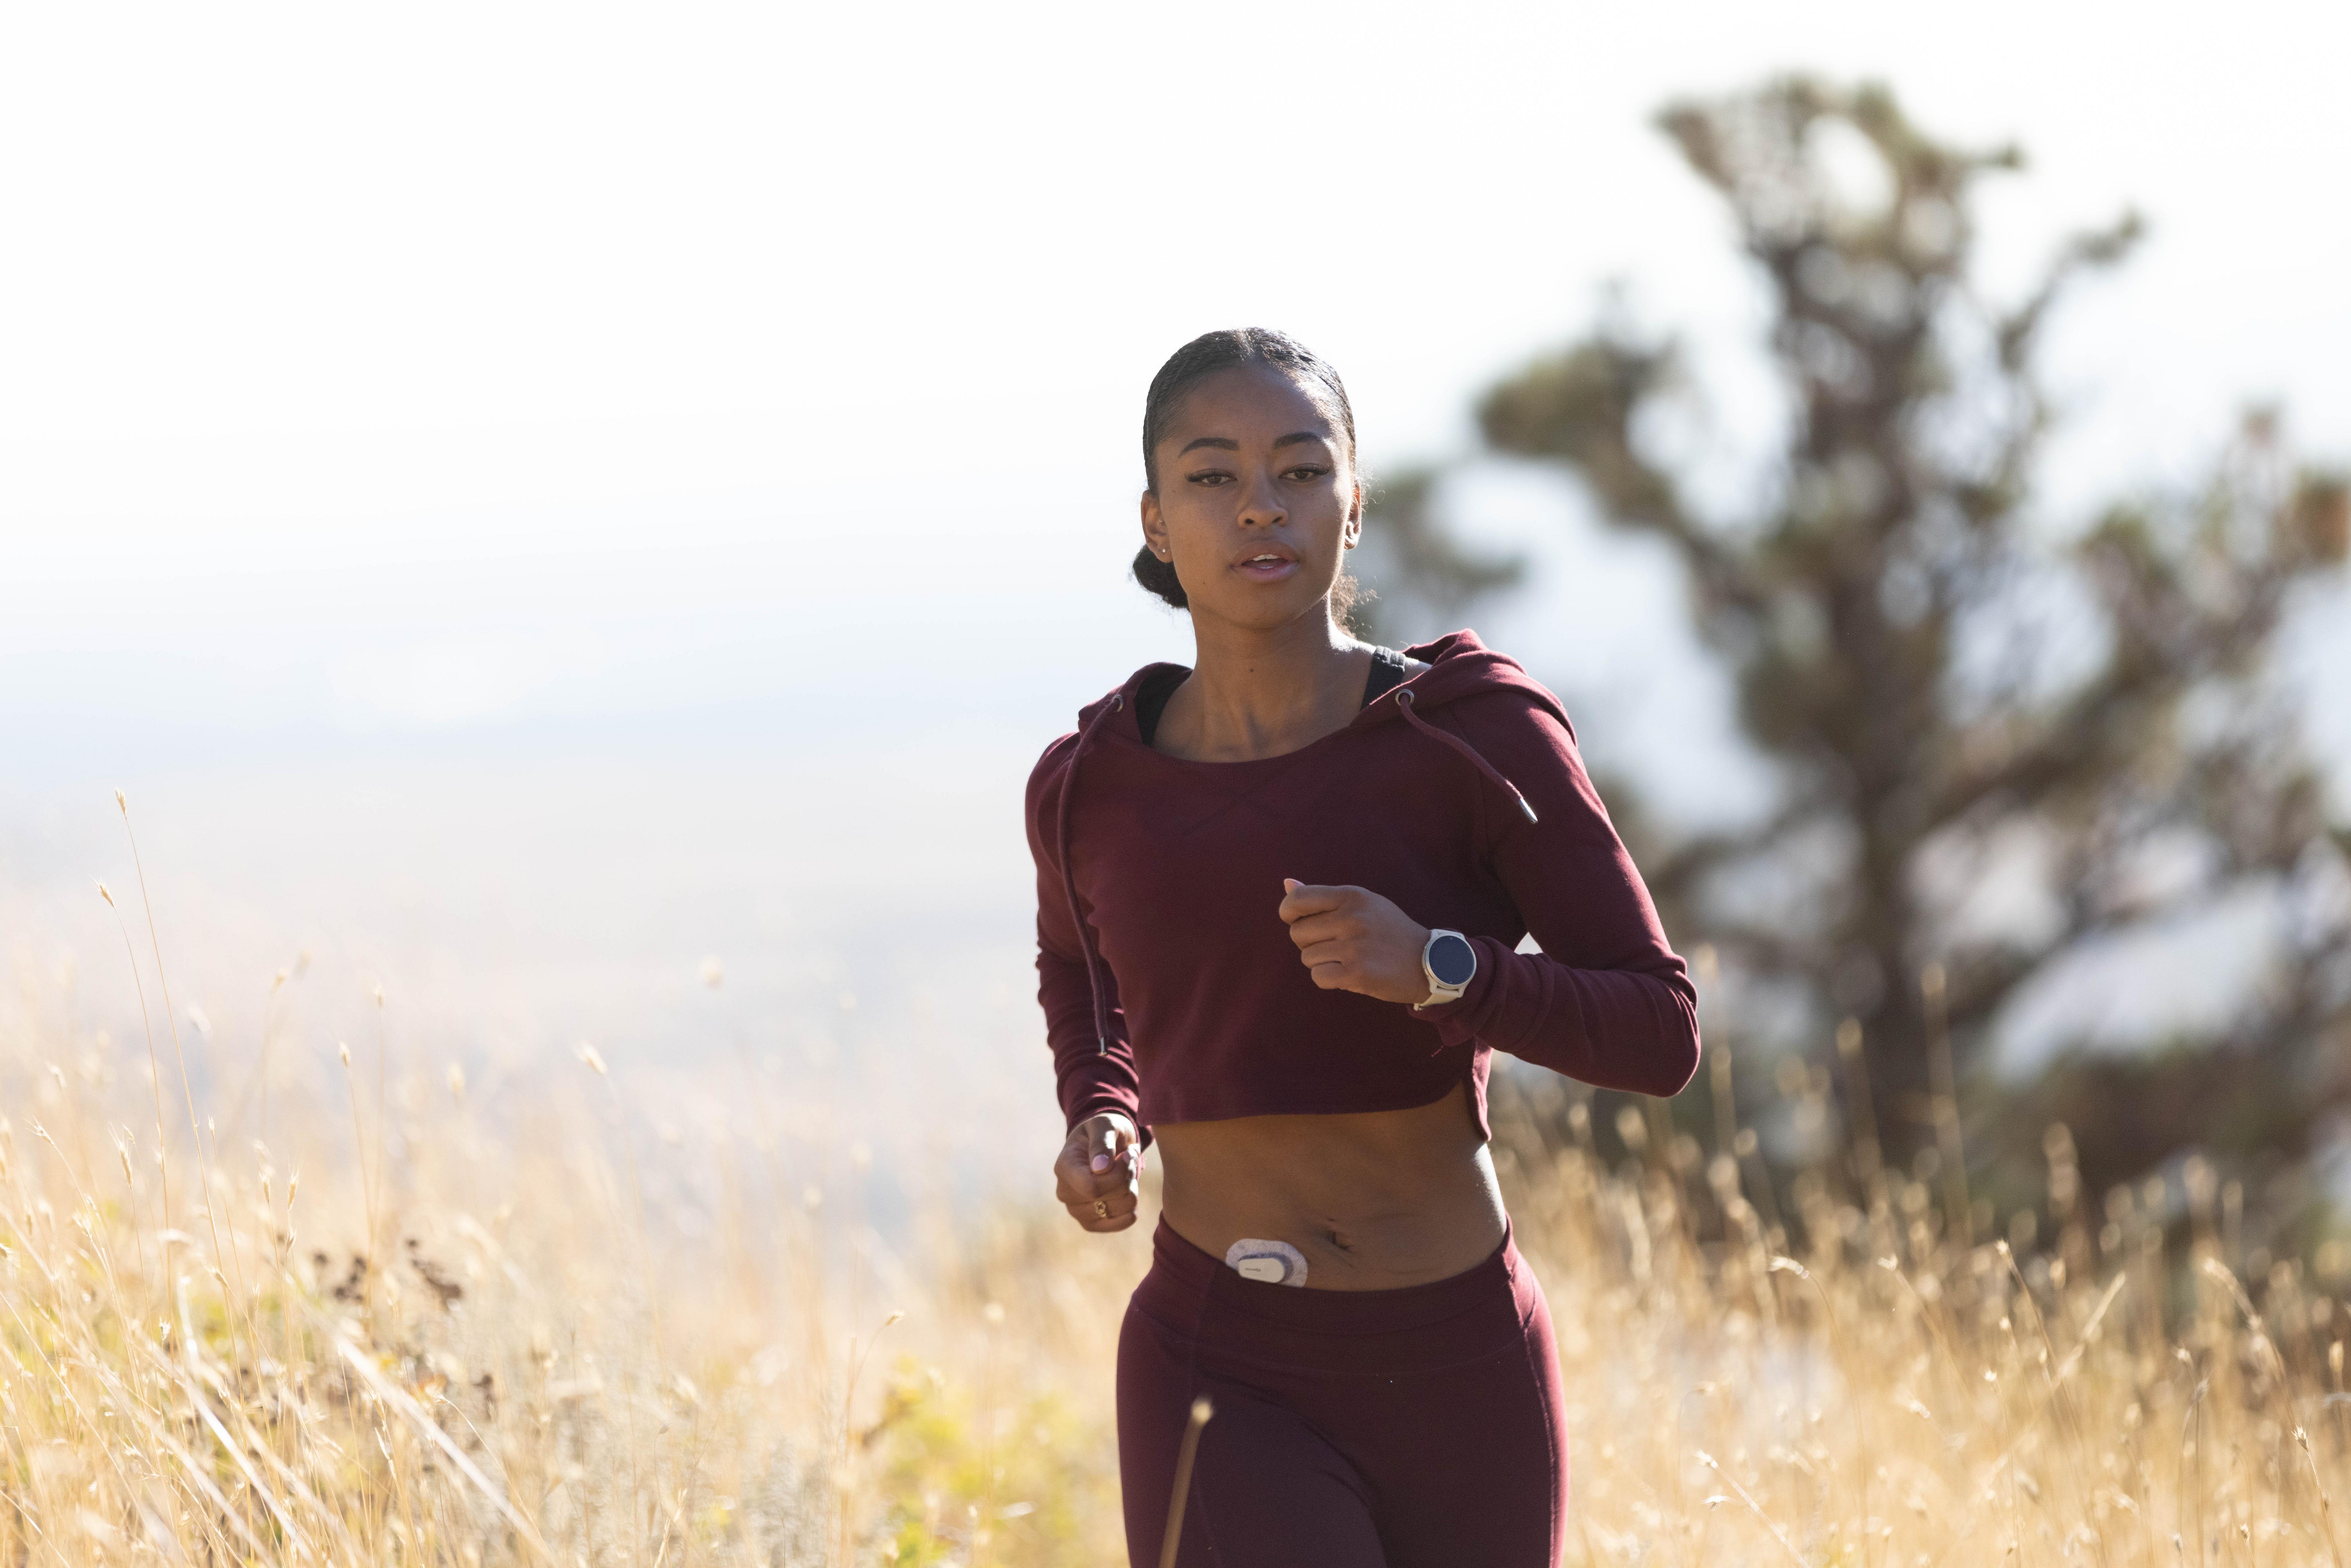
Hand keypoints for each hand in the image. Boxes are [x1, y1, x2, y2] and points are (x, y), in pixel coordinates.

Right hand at [1054, 1113, 1142, 1232]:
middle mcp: (1066, 1193)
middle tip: (1128, 1157)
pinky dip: (1133, 1203)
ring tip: (1126, 1170)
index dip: (1118, 1174)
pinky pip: (1126, 1220)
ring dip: (1132, 1187)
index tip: (1127, 1155)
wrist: (1104, 1145)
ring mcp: (1077, 1211)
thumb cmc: (1103, 1131)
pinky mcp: (1093, 1222)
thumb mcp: (1104, 1125)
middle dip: (1128, 1175)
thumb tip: (1100, 1168)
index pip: (1092, 1187)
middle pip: (1110, 1197)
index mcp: (1064, 1168)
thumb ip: (1102, 1143)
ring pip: (1122, 1208)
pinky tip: (1126, 1187)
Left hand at [1277, 879, 1434, 1005]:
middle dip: (1309, 942)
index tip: (1296, 921)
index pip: (1298, 899)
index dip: (1288, 912)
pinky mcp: (1357, 973)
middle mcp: (1352, 918)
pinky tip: (1347, 975)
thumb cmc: (1389, 931)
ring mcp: (1355, 946)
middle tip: (1334, 944)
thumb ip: (1323, 897)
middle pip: (1297, 933)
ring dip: (1322, 963)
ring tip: (1348, 959)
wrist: (1429, 962)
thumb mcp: (1363, 904)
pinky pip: (1318, 977)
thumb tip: (1286, 884)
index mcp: (1352, 896)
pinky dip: (1328, 979)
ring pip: (1307, 957)